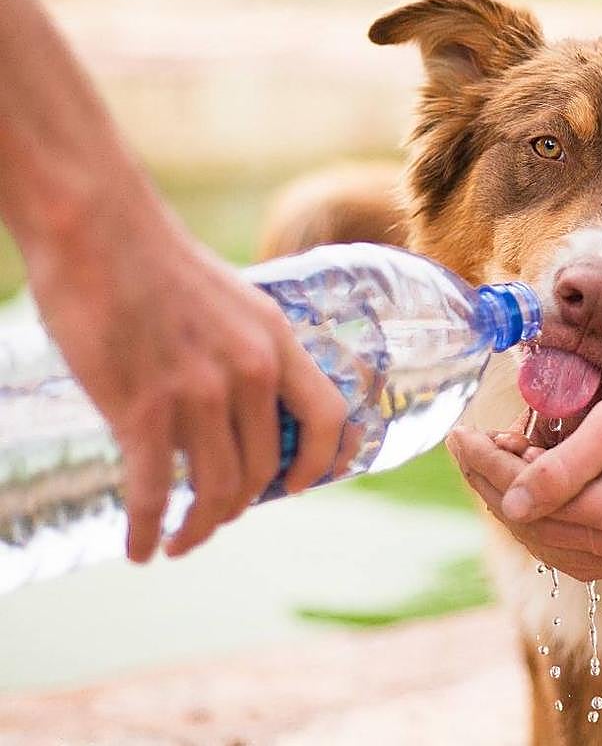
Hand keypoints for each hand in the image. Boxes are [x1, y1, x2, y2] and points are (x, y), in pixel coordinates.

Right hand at [24, 190, 352, 562]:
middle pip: (264, 468)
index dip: (322, 462)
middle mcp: (249, 371)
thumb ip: (247, 351)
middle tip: (215, 517)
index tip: (298, 487)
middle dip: (241, 506)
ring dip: (199, 528)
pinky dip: (148, 530)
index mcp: (276, 340)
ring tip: (179, 541)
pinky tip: (139, 548)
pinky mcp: (141, 408)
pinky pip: (154, 493)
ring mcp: (198, 392)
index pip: (327, 417)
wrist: (97, 228)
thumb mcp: (233, 301)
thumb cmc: (157, 263)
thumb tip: (242, 406)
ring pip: (216, 489)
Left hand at [450, 360, 601, 580]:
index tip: (459, 435)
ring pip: (558, 548)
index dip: (486, 467)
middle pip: (538, 529)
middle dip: (495, 486)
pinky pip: (587, 552)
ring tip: (502, 464)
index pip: (528, 500)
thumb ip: (563, 467)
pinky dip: (554, 526)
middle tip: (473, 446)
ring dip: (521, 509)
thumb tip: (510, 503)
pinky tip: (539, 495)